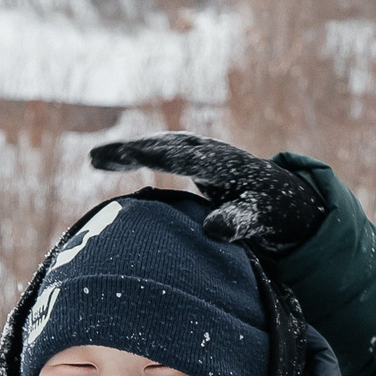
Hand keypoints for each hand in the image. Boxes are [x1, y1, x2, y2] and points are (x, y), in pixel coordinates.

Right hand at [89, 133, 328, 255]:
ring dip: (127, 150)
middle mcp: (211, 151)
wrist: (280, 194)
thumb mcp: (260, 219)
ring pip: (158, 145)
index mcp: (228, 166)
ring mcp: (199, 150)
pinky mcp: (189, 155)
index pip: (191, 159)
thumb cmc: (268, 210)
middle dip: (135, 150)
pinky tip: (104, 162)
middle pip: (168, 146)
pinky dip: (132, 154)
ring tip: (95, 159)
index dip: (164, 157)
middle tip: (99, 158)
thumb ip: (239, 222)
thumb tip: (213, 230)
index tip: (136, 156)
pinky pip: (156, 150)